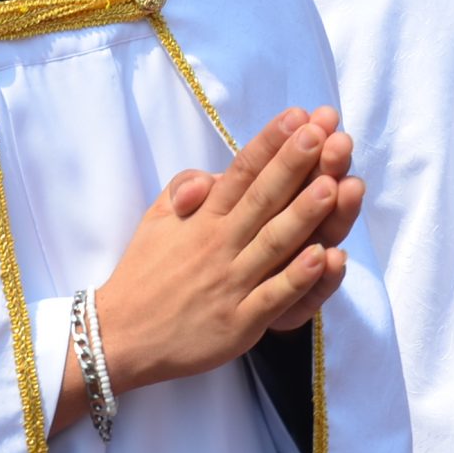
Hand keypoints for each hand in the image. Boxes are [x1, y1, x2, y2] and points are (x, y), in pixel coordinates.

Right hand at [92, 107, 351, 390]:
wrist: (120, 336)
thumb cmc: (144, 272)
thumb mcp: (156, 219)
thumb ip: (184, 188)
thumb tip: (210, 173)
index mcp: (203, 218)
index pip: (241, 173)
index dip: (269, 143)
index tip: (298, 116)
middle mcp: (219, 245)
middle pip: (263, 199)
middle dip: (294, 164)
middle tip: (323, 132)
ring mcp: (231, 284)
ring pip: (274, 243)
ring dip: (305, 214)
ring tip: (333, 185)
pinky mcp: (239, 323)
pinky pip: (273, 298)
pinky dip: (297, 278)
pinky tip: (324, 258)